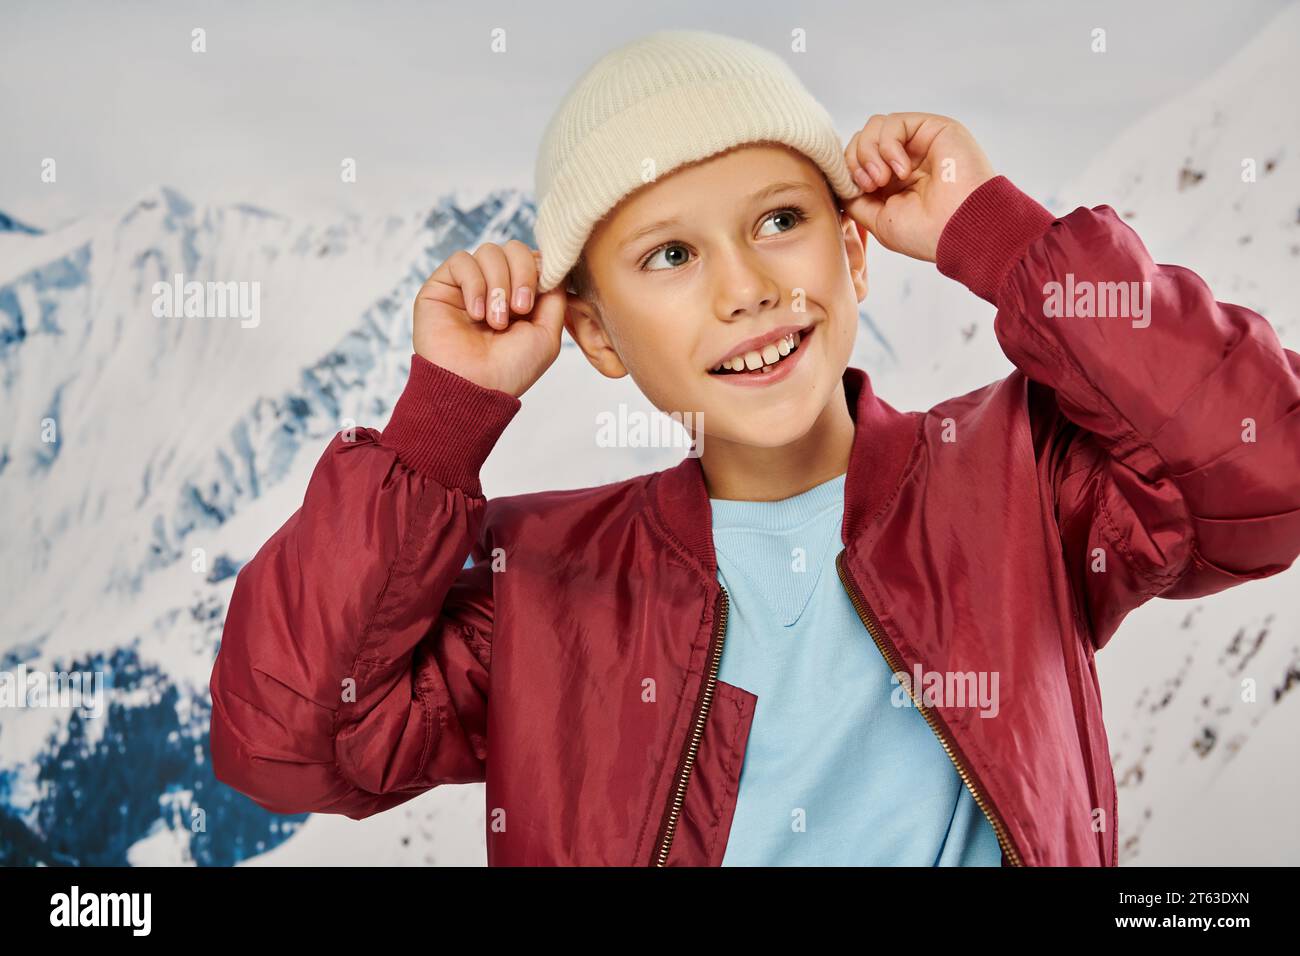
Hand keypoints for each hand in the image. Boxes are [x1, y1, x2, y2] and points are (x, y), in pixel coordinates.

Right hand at [413, 240, 568, 398]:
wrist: (474, 388)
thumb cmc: (510, 369)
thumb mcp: (547, 333)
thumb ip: (555, 296)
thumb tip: (554, 266)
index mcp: (519, 295)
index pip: (533, 258)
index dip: (539, 268)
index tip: (538, 297)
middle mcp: (494, 286)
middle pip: (513, 248)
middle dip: (523, 274)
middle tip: (521, 309)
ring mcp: (468, 284)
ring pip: (489, 251)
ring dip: (498, 285)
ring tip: (495, 320)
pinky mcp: (442, 285)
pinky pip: (462, 261)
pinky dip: (475, 285)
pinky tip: (476, 313)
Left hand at [843, 112, 995, 262]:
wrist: (962, 230)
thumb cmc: (927, 233)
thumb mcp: (879, 220)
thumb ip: (857, 199)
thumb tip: (841, 183)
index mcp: (894, 182)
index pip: (857, 161)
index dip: (847, 171)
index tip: (857, 192)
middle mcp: (906, 159)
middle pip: (862, 140)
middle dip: (855, 161)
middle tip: (871, 185)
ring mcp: (919, 143)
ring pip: (874, 127)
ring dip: (869, 153)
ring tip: (884, 178)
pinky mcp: (932, 128)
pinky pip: (892, 123)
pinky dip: (888, 146)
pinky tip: (902, 170)